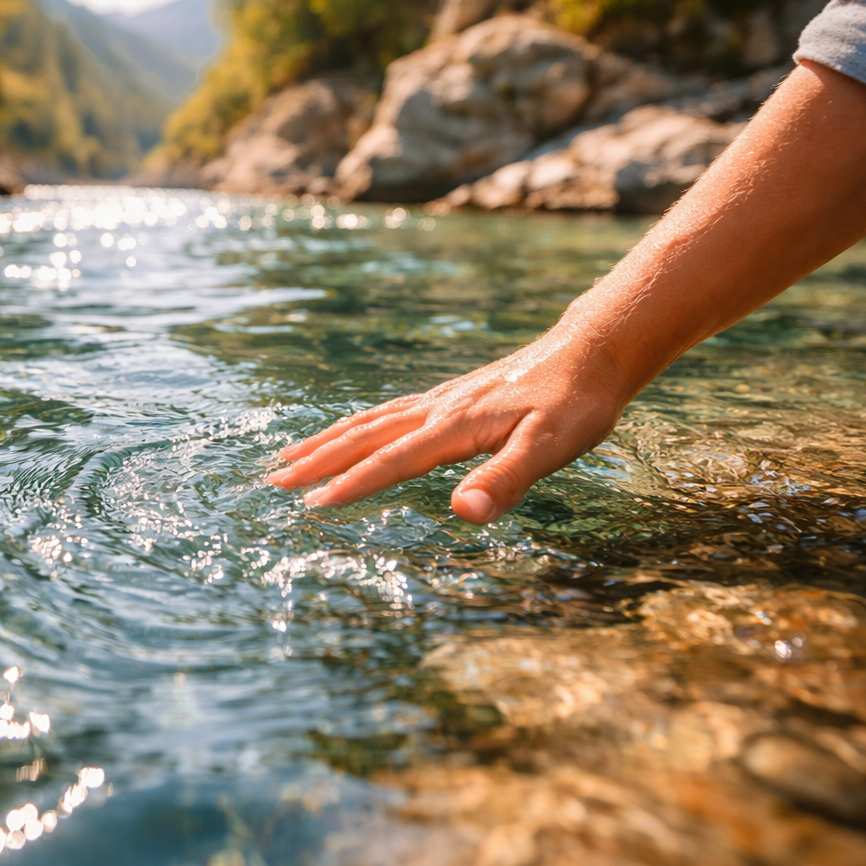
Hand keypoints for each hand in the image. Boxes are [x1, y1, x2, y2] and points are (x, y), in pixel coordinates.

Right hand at [266, 329, 630, 522]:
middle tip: (272, 480)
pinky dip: (355, 426)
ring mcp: (440, 401)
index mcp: (454, 427)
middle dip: (317, 461)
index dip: (351, 485)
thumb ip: (505, 480)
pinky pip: (386, 413)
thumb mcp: (552, 446)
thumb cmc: (577, 404)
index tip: (312, 507)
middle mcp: (437, 410)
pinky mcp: (449, 398)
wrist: (593, 351)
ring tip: (289, 457)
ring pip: (369, 422)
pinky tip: (350, 434)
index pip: (391, 461)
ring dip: (326, 441)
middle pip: (364, 437)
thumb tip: (462, 514)